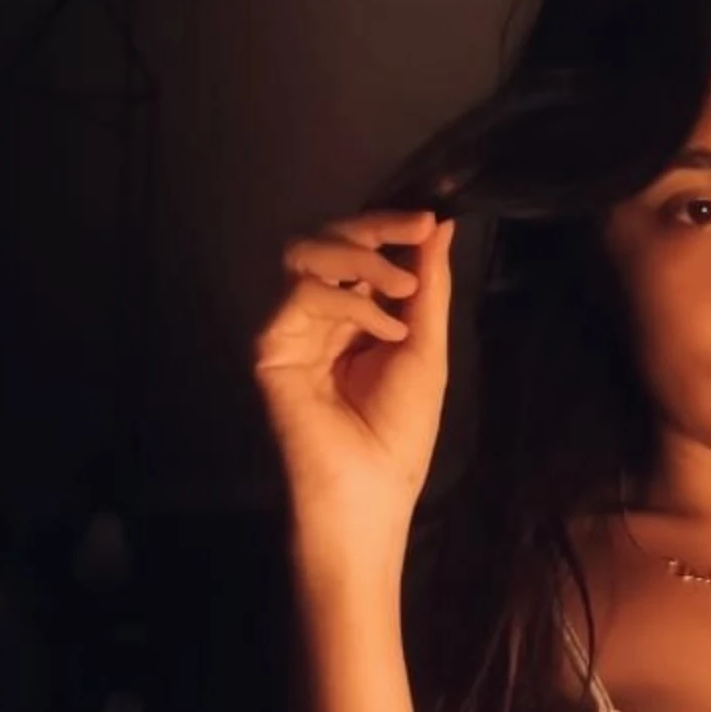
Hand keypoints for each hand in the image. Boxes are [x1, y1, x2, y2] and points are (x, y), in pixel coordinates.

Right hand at [252, 205, 455, 559]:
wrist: (370, 493)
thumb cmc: (400, 434)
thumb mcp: (426, 350)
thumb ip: (428, 289)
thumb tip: (439, 227)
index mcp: (354, 317)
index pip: (359, 252)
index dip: (389, 226)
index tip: (428, 218)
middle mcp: (318, 316)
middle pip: (327, 240)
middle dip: (374, 229)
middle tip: (413, 234)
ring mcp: (291, 328)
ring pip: (307, 255)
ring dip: (361, 259)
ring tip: (401, 290)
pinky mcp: (271, 346)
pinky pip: (302, 294)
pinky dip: (351, 303)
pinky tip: (384, 334)